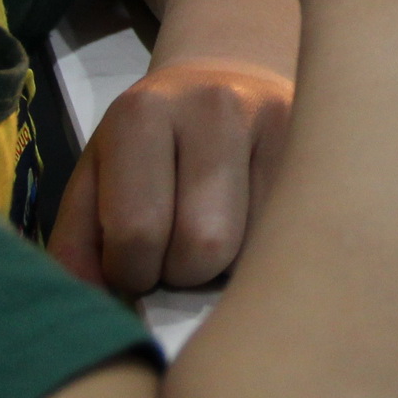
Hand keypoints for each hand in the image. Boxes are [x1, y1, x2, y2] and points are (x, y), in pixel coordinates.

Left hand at [48, 59, 293, 293]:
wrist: (221, 82)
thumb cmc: (147, 149)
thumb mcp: (94, 184)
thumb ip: (78, 252)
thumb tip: (104, 315)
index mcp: (142, 114)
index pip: (137, 234)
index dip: (131, 273)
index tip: (135, 261)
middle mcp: (216, 105)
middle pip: (204, 246)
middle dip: (184, 273)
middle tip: (177, 252)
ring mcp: (279, 118)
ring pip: (256, 249)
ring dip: (230, 266)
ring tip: (217, 235)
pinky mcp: (318, 144)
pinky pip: (294, 235)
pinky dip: (266, 248)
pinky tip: (254, 223)